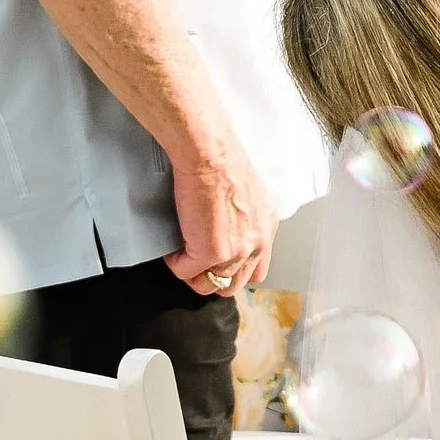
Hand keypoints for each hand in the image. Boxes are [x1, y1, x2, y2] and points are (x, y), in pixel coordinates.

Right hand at [168, 128, 276, 295]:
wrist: (210, 155)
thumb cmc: (223, 162)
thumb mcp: (248, 193)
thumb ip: (245, 217)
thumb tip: (229, 226)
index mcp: (266, 228)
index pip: (255, 270)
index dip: (231, 270)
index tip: (216, 262)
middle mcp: (256, 243)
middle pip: (233, 284)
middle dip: (210, 277)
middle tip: (193, 264)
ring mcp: (235, 252)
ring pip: (210, 284)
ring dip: (192, 273)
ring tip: (181, 256)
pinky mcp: (210, 253)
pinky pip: (185, 272)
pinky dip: (174, 263)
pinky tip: (172, 248)